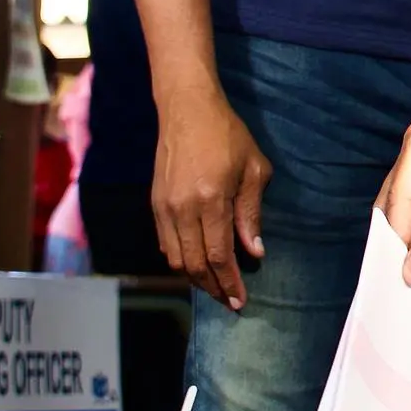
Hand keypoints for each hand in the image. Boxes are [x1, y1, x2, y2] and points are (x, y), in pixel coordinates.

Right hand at [149, 82, 270, 312]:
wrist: (186, 109)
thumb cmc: (227, 135)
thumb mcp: (254, 169)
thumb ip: (252, 213)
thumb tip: (254, 252)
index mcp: (211, 199)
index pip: (219, 255)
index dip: (229, 282)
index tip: (240, 301)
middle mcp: (183, 208)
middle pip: (195, 264)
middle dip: (213, 287)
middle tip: (229, 301)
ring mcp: (165, 207)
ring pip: (176, 259)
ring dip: (195, 278)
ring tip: (215, 286)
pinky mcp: (155, 203)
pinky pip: (165, 243)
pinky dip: (180, 260)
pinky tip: (196, 263)